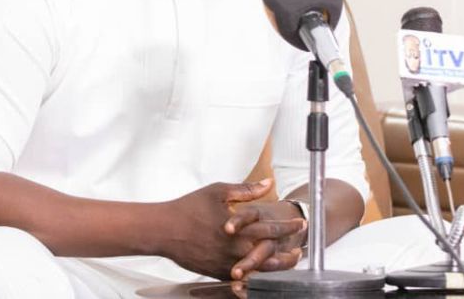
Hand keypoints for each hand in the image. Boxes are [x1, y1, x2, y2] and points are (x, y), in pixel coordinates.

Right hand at [161, 179, 304, 279]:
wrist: (164, 230)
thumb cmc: (189, 209)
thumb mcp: (219, 192)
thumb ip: (246, 190)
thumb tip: (268, 183)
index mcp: (240, 229)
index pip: (272, 228)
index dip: (289, 227)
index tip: (299, 223)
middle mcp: (236, 250)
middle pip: (271, 255)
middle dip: (288, 253)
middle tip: (298, 250)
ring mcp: (228, 264)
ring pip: (259, 271)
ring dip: (275, 267)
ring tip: (285, 263)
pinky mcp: (218, 273)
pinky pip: (242, 279)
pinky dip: (255, 276)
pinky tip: (260, 271)